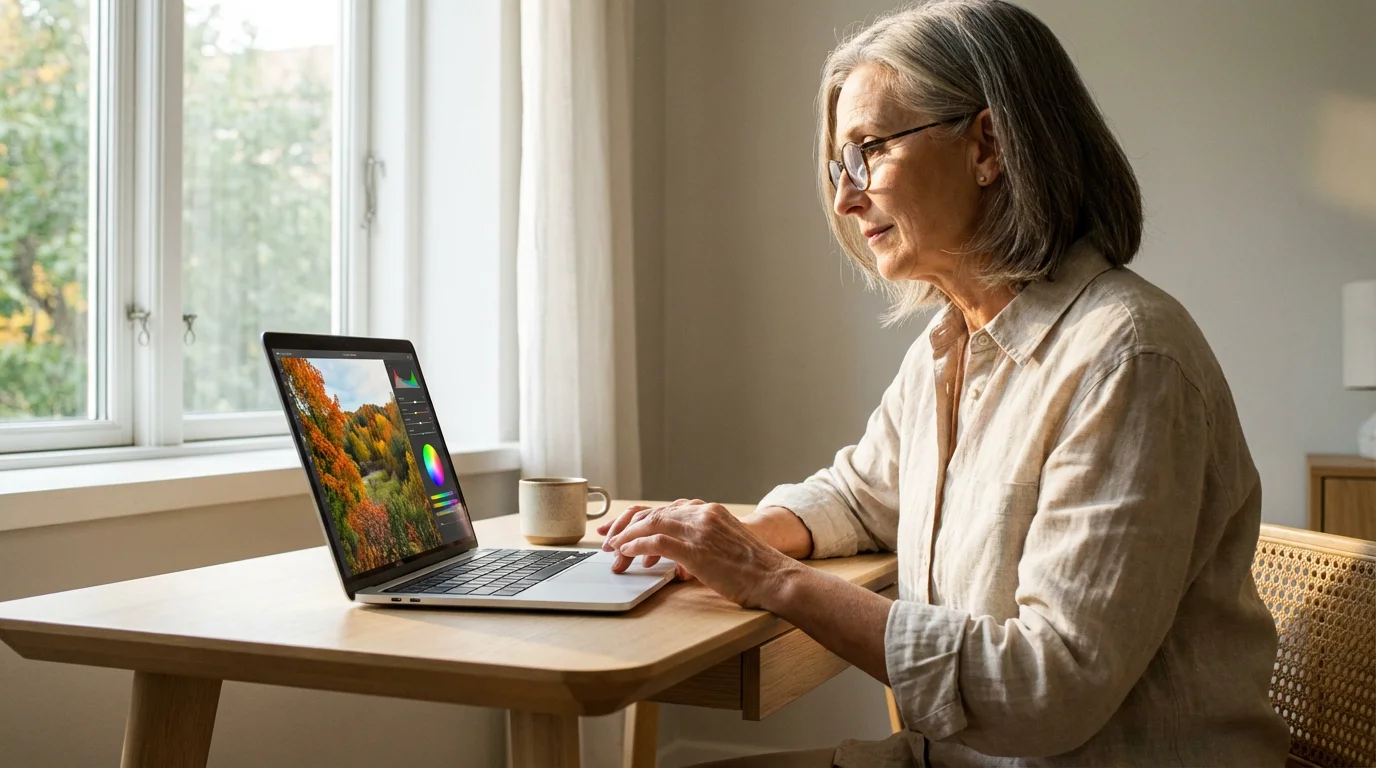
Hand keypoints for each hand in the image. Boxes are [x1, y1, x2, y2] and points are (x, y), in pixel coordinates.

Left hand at [598, 499, 801, 608]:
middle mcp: (703, 515)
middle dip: (626, 526)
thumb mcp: (727, 546)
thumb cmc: (755, 571)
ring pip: (650, 523)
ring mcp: (699, 530)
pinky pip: (656, 541)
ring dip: (626, 538)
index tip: (622, 528)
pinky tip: (625, 553)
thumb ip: (702, 542)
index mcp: (711, 511)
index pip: (665, 509)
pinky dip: (635, 546)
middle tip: (607, 539)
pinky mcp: (696, 549)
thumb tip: (676, 557)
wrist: (776, 578)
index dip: (640, 518)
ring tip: (613, 551)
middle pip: (653, 513)